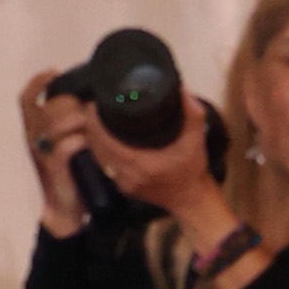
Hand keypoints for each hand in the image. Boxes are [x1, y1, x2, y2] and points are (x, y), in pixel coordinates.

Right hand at [20, 66, 100, 238]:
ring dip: (77, 118)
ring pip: (56, 121)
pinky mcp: (55, 169)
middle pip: (48, 105)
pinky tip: (87, 141)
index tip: (55, 72)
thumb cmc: (68, 176)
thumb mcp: (66, 145)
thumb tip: (90, 103)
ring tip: (91, 124)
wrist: (63, 214)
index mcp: (33, 130)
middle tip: (87, 108)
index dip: (39, 82)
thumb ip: (70, 124)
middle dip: (69, 102)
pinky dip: (78, 139)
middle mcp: (34, 138)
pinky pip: (65, 145)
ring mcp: (42, 153)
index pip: (27, 98)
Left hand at [85, 93, 230, 246]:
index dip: (95, 120)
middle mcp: (129, 175)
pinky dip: (100, 151)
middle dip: (91, 125)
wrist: (191, 200)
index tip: (94, 103)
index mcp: (143, 163)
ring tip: (94, 119)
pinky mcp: (123, 188)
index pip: (105, 139)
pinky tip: (101, 139)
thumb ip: (191, 113)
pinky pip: (104, 166)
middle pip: (97, 146)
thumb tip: (180, 89)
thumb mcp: (197, 137)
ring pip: (97, 157)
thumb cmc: (193, 169)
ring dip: (93, 138)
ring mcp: (124, 183)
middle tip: (93, 107)